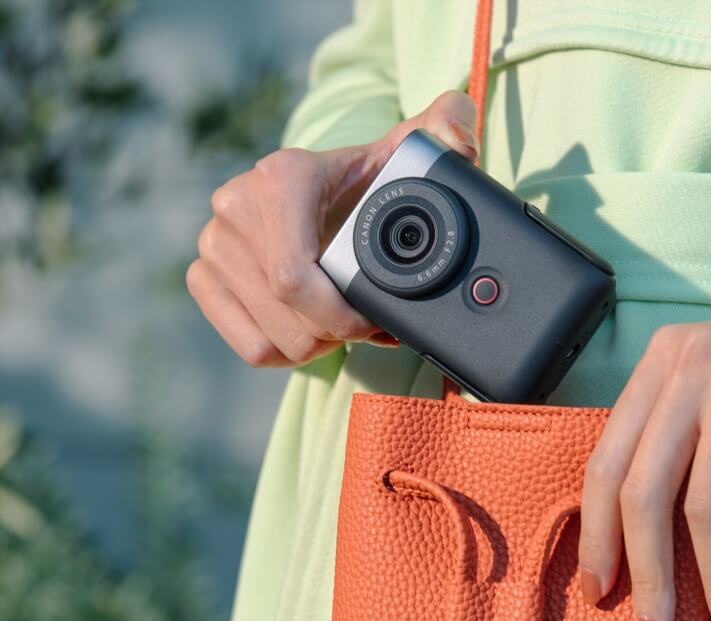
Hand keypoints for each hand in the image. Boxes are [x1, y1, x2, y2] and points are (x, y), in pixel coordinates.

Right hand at [187, 91, 478, 366]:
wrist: (327, 191)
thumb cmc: (370, 180)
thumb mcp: (410, 152)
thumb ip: (447, 129)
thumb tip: (458, 145)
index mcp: (282, 177)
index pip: (294, 277)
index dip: (340, 315)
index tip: (376, 322)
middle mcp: (235, 206)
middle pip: (289, 313)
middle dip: (339, 331)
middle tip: (370, 323)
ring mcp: (213, 244)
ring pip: (274, 338)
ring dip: (318, 344)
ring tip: (345, 324)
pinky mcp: (203, 277)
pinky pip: (251, 347)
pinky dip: (289, 353)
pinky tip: (314, 331)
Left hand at [577, 306, 710, 620]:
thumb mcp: (708, 394)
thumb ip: (670, 441)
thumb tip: (632, 542)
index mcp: (657, 363)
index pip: (605, 461)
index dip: (597, 533)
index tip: (599, 588)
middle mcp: (688, 362)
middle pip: (645, 489)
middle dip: (647, 572)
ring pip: (705, 502)